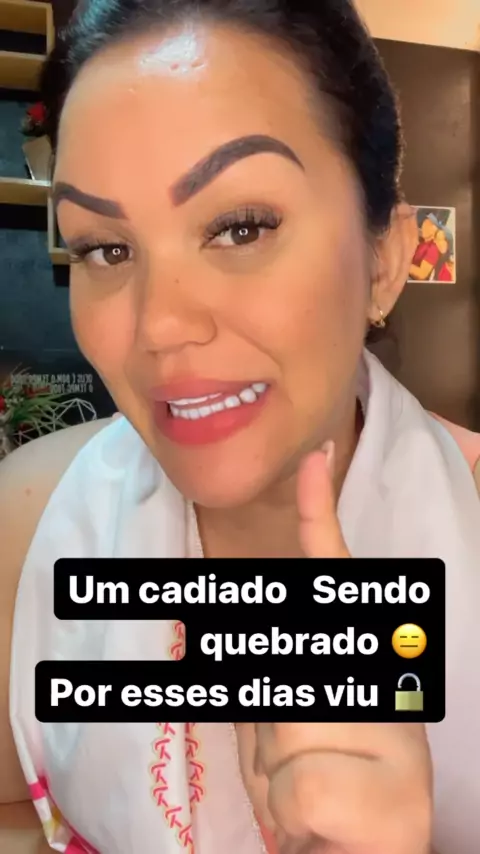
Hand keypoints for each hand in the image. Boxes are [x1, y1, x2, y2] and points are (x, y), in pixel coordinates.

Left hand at [236, 444, 432, 853]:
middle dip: (262, 724)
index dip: (319, 517)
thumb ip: (260, 675)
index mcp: (363, 660)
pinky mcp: (378, 787)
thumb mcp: (281, 728)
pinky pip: (288, 789)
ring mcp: (381, 733)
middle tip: (309, 761)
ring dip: (271, 772)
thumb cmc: (324, 785)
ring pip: (271, 736)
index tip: (312, 462)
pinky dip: (287, 812)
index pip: (335, 576)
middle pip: (268, 673)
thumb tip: (213, 620)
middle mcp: (377, 684)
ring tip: (318, 788)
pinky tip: (325, 819)